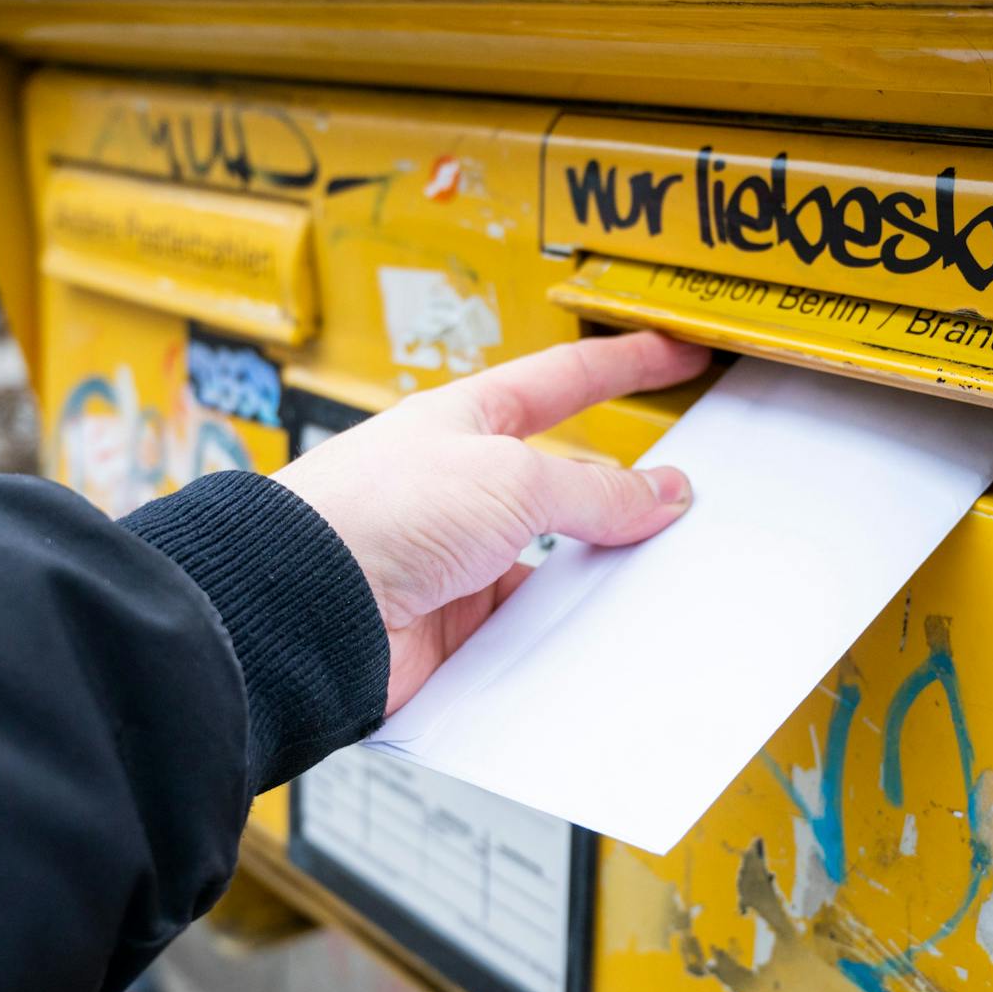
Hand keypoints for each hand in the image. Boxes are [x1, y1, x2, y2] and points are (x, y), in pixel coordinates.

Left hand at [273, 332, 710, 711]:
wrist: (305, 608)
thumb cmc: (375, 513)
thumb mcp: (510, 479)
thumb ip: (594, 491)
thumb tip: (660, 495)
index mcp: (467, 421)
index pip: (564, 381)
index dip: (626, 364)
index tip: (678, 355)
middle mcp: (461, 486)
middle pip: (565, 483)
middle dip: (623, 493)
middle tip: (687, 499)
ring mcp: (456, 558)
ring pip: (553, 562)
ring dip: (595, 573)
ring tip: (652, 578)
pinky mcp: (452, 626)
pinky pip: (528, 626)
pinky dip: (561, 632)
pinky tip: (593, 636)